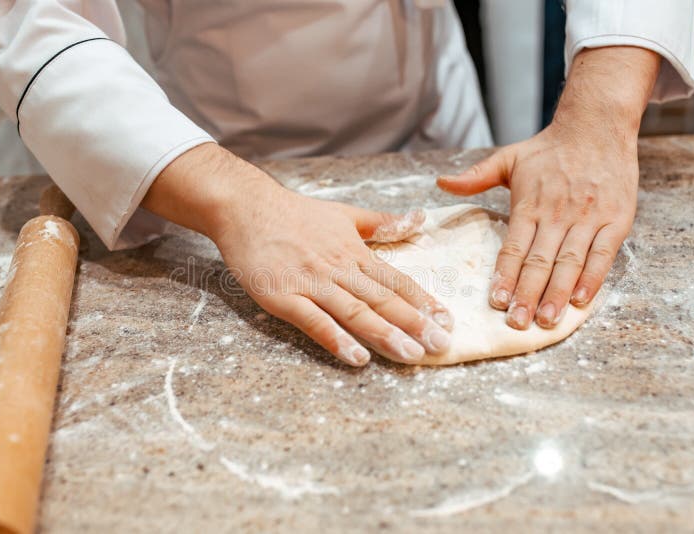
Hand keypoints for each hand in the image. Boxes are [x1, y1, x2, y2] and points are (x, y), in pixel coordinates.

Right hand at [144, 143, 452, 365]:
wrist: (246, 207)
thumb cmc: (294, 213)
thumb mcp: (344, 213)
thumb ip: (381, 222)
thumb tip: (419, 218)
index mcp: (354, 252)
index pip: (396, 280)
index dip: (423, 301)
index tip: (447, 320)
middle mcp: (338, 268)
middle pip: (382, 299)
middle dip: (414, 323)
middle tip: (440, 345)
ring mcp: (311, 283)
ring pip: (354, 311)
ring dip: (384, 333)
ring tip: (411, 354)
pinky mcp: (284, 296)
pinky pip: (314, 321)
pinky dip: (336, 339)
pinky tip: (357, 358)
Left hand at [437, 46, 659, 329]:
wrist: (597, 124)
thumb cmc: (549, 148)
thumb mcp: (508, 158)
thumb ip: (475, 176)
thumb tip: (440, 182)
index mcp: (529, 203)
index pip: (514, 246)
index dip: (505, 275)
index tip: (495, 301)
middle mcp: (557, 213)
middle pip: (540, 261)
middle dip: (528, 295)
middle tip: (518, 323)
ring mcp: (589, 217)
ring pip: (570, 262)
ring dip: (558, 294)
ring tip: (547, 321)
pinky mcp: (617, 218)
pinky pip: (603, 253)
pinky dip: (593, 277)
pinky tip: (581, 299)